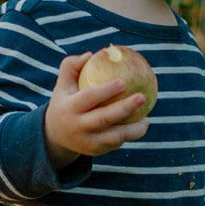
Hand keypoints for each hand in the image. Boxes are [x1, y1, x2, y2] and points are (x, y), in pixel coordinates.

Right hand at [43, 53, 150, 167]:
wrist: (55, 136)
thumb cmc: (65, 101)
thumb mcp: (62, 84)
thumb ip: (71, 66)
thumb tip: (90, 54)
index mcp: (69, 108)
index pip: (88, 98)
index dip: (106, 90)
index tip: (124, 82)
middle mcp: (78, 126)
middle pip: (104, 119)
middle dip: (125, 108)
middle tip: (142, 97)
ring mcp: (87, 141)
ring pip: (114, 137)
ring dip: (134, 130)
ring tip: (148, 120)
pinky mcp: (95, 151)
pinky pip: (115, 144)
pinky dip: (129, 136)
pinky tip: (141, 125)